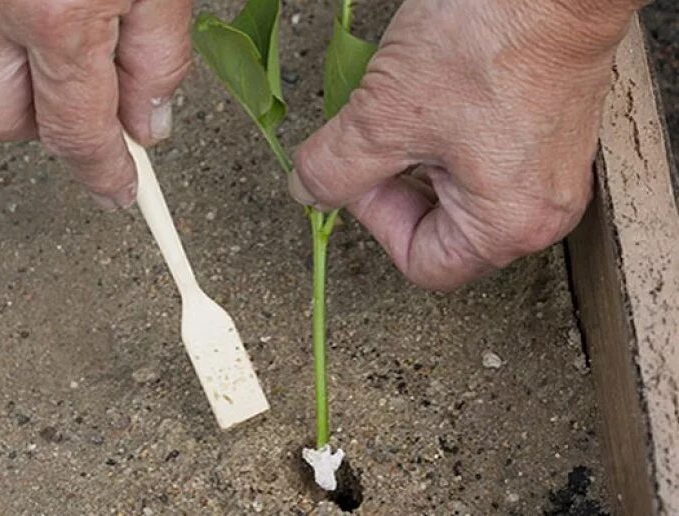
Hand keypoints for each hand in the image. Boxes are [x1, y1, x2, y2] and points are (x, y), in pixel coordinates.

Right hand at [0, 0, 191, 209]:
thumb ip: (159, 58)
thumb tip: (146, 124)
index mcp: (54, 13)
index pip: (77, 134)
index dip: (104, 173)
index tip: (120, 191)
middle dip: (43, 130)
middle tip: (90, 103)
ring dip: (20, 85)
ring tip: (72, 50)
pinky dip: (5, 45)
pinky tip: (46, 22)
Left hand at [290, 0, 643, 289]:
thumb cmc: (489, 41)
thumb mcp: (384, 116)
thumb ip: (334, 168)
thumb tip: (309, 192)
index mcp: (508, 226)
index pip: (421, 263)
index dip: (376, 221)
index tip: (358, 175)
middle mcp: (540, 212)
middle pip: (442, 231)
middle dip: (397, 188)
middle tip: (376, 139)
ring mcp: (552, 173)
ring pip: (459, 192)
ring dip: (419, 159)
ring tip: (408, 110)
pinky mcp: (552, 135)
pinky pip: (485, 159)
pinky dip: (449, 139)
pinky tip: (437, 95)